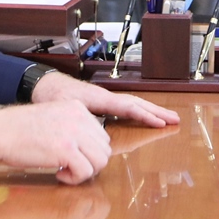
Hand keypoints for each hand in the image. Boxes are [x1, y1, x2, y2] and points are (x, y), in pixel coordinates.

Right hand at [0, 101, 110, 183]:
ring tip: (65, 172)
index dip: (89, 152)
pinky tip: (59, 175)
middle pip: (104, 149)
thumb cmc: (20, 129)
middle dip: (90, 163)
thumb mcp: (53, 118)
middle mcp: (80, 117)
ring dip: (85, 172)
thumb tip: (88, 149)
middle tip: (70, 167)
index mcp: (77, 107)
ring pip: (100, 161)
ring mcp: (74, 133)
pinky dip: (74, 179)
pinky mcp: (66, 150)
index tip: (72, 157)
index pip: (100, 135)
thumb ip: (72, 127)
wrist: (0, 131)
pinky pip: (85, 172)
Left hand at [30, 71, 179, 127]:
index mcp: (100, 98)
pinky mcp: (101, 103)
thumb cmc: (52, 96)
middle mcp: (106, 96)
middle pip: (137, 103)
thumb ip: (80, 119)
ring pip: (133, 104)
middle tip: (175, 120)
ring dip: (151, 111)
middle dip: (157, 112)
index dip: (145, 115)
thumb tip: (95, 133)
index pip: (128, 107)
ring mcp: (105, 99)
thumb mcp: (65, 108)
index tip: (160, 123)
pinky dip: (138, 111)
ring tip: (167, 119)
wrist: (43, 85)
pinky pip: (125, 107)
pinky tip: (144, 118)